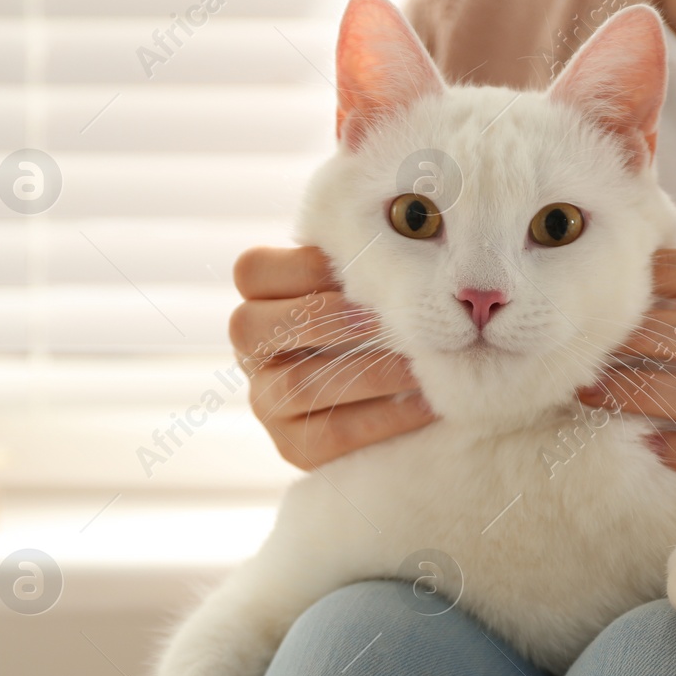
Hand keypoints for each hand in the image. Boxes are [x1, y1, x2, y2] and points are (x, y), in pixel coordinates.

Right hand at [230, 246, 433, 468]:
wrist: (387, 401)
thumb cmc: (370, 325)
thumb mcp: (356, 289)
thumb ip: (361, 264)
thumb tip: (407, 228)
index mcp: (257, 300)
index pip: (252, 272)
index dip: (304, 266)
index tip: (365, 268)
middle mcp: (250, 352)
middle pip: (252, 327)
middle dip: (325, 319)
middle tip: (387, 318)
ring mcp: (265, 401)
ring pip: (298, 383)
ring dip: (368, 371)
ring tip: (421, 363)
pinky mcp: (294, 447)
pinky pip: (333, 433)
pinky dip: (385, 418)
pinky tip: (426, 403)